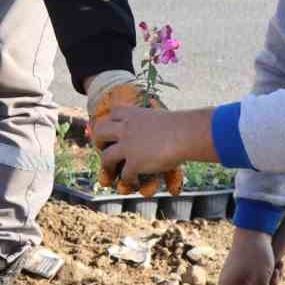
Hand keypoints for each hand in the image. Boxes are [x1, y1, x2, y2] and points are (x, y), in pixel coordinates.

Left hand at [88, 81, 186, 196]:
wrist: (186, 134)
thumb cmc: (182, 124)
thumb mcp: (162, 114)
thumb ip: (153, 112)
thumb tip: (154, 102)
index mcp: (134, 114)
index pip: (113, 113)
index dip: (111, 121)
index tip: (112, 128)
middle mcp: (126, 128)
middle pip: (100, 132)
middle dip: (99, 141)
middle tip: (103, 148)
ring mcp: (128, 146)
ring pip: (106, 157)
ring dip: (108, 167)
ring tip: (113, 171)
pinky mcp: (134, 162)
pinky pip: (125, 175)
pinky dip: (129, 180)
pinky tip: (135, 182)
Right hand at [218, 227, 277, 284]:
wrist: (255, 229)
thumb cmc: (255, 254)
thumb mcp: (260, 280)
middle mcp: (230, 282)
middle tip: (271, 283)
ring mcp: (239, 274)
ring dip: (269, 282)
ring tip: (275, 269)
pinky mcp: (248, 267)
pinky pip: (259, 278)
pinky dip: (269, 274)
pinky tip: (276, 264)